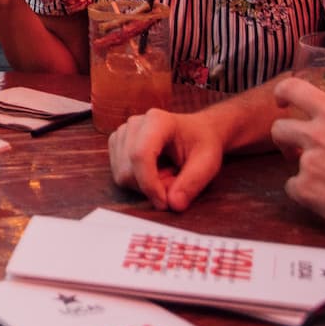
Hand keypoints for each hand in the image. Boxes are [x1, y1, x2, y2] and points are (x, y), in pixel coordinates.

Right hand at [108, 108, 225, 211]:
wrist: (196, 132)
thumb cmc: (202, 144)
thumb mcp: (208, 164)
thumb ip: (191, 184)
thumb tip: (173, 204)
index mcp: (158, 121)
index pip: (140, 155)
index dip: (149, 184)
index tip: (165, 204)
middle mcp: (134, 124)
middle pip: (128, 169)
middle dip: (151, 188)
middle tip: (176, 184)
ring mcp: (122, 133)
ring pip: (122, 175)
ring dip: (145, 186)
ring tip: (167, 176)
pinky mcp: (116, 144)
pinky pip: (119, 175)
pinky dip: (137, 183)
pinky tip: (155, 174)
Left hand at [268, 78, 324, 248]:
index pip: (293, 89)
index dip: (283, 92)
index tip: (284, 101)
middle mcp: (316, 136)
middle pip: (279, 128)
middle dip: (285, 136)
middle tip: (296, 146)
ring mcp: (308, 165)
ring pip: (289, 161)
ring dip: (303, 167)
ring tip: (324, 177)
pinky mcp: (305, 191)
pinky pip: (293, 187)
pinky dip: (305, 192)